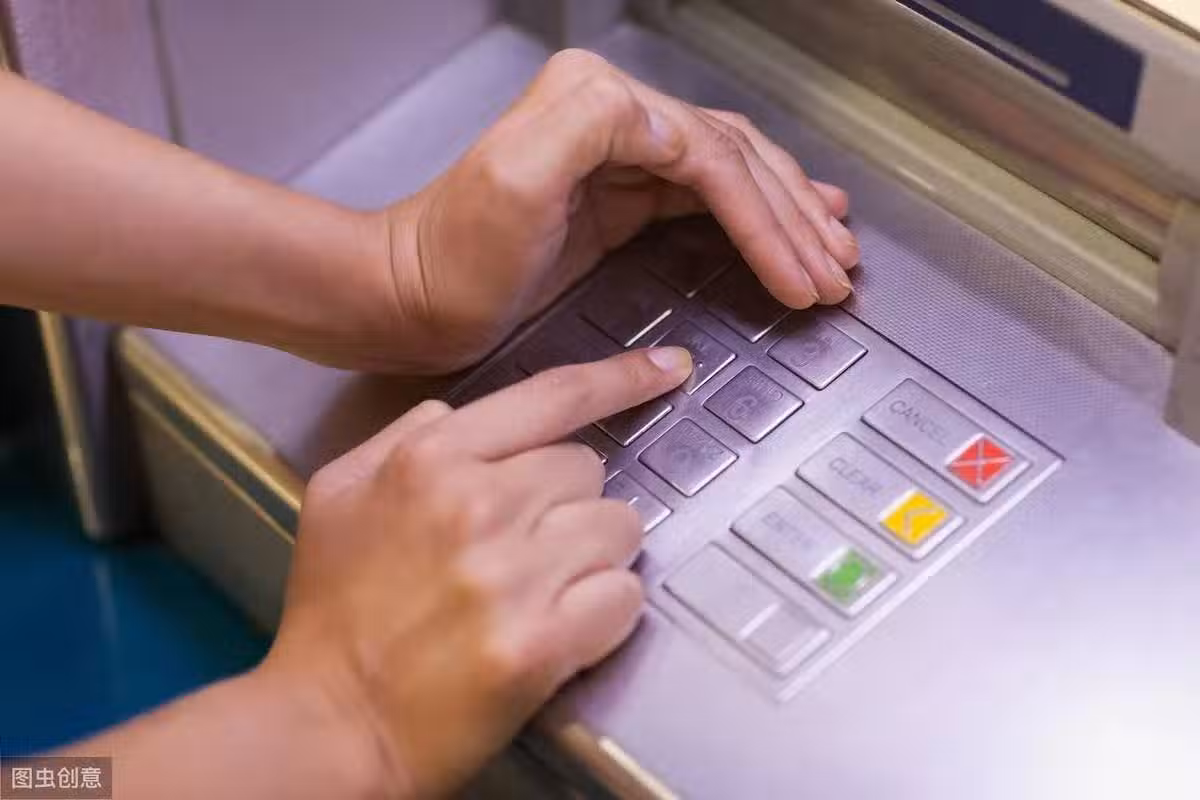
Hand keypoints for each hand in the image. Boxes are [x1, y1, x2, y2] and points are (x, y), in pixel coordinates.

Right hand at [260, 346, 692, 798]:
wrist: (331, 721)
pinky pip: (625, 597)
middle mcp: (477, 505)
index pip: (552, 397)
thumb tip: (452, 415)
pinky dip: (605, 614)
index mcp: (430, 460)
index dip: (621, 379)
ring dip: (594, 556)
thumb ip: (401, 437)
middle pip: (589, 468)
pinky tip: (560, 629)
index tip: (669, 368)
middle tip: (526, 549)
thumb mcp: (338, 493)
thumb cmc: (335, 610)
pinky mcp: (541, 643)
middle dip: (569, 503)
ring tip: (542, 590)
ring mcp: (511, 574)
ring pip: (619, 527)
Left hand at [374, 49, 856, 372]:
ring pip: (730, 176)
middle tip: (841, 269)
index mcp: (600, 104)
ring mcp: (619, 158)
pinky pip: (704, 200)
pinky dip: (752, 217)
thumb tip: (672, 128)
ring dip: (789, 212)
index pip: (713, 158)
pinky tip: (785, 227)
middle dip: (795, 218)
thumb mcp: (514, 178)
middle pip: (735, 160)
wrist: (409, 298)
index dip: (769, 219)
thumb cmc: (453, 257)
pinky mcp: (617, 199)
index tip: (803, 276)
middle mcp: (614, 117)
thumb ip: (592, 126)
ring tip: (836, 247)